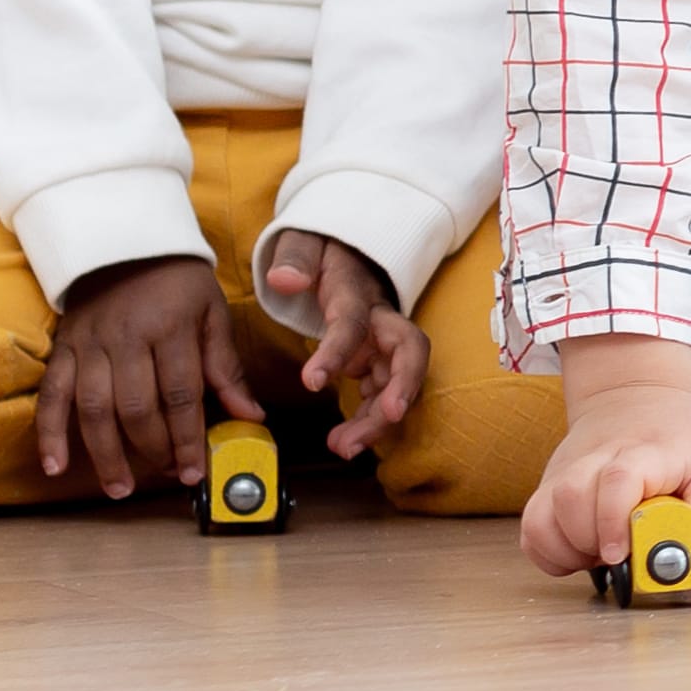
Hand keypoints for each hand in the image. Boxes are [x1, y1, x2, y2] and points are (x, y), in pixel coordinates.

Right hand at [38, 255, 260, 498]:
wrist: (124, 242)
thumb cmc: (177, 282)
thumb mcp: (213, 313)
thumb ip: (226, 368)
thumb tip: (251, 417)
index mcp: (170, 329)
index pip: (180, 395)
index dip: (188, 438)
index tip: (195, 471)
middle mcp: (126, 340)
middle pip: (136, 408)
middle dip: (153, 450)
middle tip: (167, 477)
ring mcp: (89, 346)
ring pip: (94, 409)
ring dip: (105, 454)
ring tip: (120, 487)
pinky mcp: (63, 350)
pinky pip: (52, 395)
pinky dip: (49, 433)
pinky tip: (55, 466)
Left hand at [254, 230, 430, 454]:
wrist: (349, 251)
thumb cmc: (324, 251)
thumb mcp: (305, 243)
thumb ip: (295, 258)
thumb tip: (285, 280)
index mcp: (358, 295)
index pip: (354, 324)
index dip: (337, 353)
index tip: (312, 383)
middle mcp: (382, 322)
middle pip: (406, 360)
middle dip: (393, 398)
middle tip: (357, 436)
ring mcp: (385, 344)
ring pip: (399, 384)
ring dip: (378, 421)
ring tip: (343, 448)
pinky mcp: (379, 361)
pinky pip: (383, 394)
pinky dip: (370, 420)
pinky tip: (344, 440)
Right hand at [520, 345, 690, 580]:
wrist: (632, 397)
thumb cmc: (679, 437)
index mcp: (645, 453)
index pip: (618, 480)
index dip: (614, 521)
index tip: (621, 554)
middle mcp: (596, 461)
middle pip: (571, 499)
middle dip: (592, 543)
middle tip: (622, 553)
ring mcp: (565, 474)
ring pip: (541, 516)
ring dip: (569, 551)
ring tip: (601, 552)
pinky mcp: (548, 489)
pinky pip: (530, 529)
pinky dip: (548, 553)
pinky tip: (579, 552)